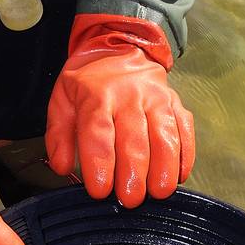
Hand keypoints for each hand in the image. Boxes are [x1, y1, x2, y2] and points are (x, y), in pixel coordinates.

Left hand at [45, 15, 194, 206]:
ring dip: (164, 166)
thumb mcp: (62, 99)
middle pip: (134, 138)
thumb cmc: (88, 81)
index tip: (100, 190)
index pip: (98, 132)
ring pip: (164, 134)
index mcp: (97, 95)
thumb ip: (58, 135)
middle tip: (130, 200)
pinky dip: (186, 153)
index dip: (100, 163)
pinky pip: (184, 128)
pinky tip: (180, 174)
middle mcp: (129, 95)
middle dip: (134, 173)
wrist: (119, 44)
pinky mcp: (175, 102)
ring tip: (159, 192)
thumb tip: (62, 168)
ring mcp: (156, 98)